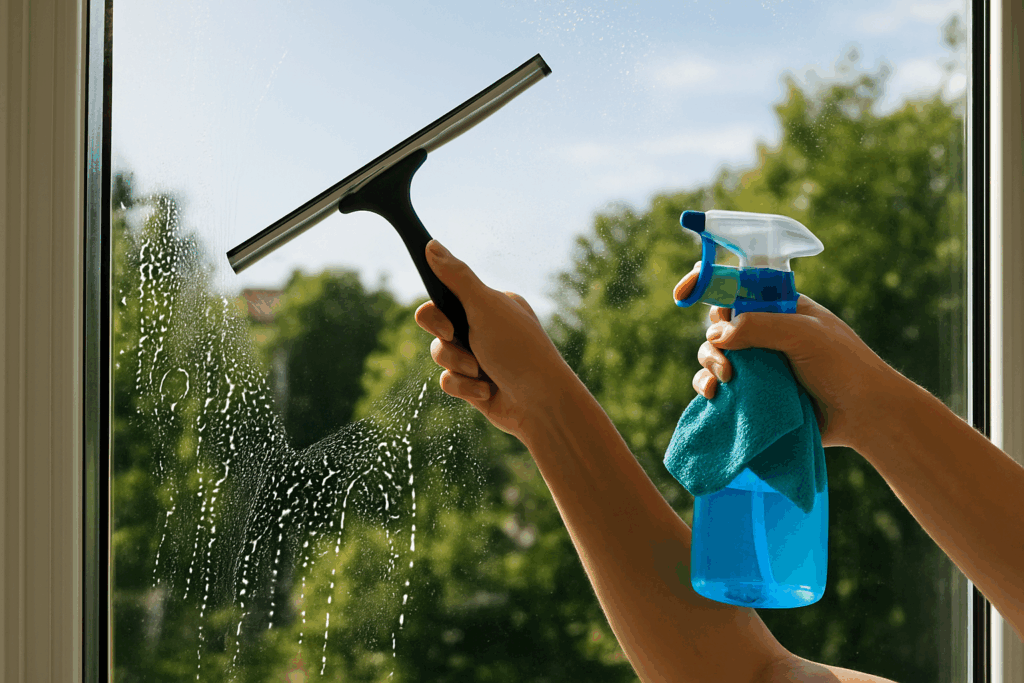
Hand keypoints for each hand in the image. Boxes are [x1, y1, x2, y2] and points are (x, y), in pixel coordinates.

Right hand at [415, 240, 578, 439]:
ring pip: (439, 354)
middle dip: (445, 341)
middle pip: (436, 325)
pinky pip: (448, 381)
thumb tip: (431, 244)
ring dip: (458, 366)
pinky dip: (465, 388)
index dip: (437, 312)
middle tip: (457, 341)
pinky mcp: (474, 384)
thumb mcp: (486, 307)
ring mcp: (479, 356)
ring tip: (482, 372)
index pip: (446, 295)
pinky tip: (488, 391)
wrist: (542, 405)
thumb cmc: (519, 351)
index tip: (447, 324)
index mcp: (490, 304)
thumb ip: (456, 277)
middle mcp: (484, 327)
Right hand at [673, 263, 895, 449]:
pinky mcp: (754, 394)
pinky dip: (707, 387)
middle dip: (713, 337)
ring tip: (726, 380)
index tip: (683, 292)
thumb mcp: (804, 333)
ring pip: (714, 354)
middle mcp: (765, 333)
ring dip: (710, 363)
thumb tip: (716, 335)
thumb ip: (759, 326)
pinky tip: (713, 395)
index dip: (708, 283)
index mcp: (779, 309)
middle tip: (726, 358)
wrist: (864, 416)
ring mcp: (758, 365)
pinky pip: (717, 386)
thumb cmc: (844, 366)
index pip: (737, 286)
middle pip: (718, 324)